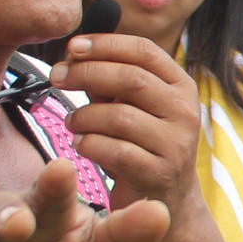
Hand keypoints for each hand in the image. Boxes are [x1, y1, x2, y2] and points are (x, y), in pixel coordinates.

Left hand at [51, 32, 201, 214]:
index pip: (144, 51)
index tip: (72, 48)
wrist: (165, 197)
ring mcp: (175, 144)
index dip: (105, 44)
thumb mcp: (134, 105)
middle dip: (86, 73)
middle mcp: (185, 111)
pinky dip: (89, 144)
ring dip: (84, 116)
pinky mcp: (158, 172)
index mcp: (180, 86)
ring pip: (118, 116)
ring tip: (74, 123)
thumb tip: (73, 53)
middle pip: (131, 79)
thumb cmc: (141, 143)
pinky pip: (113, 150)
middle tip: (57, 78)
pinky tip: (82, 145)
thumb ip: (110, 80)